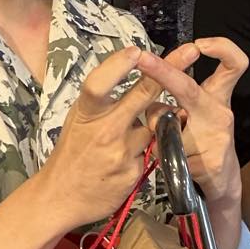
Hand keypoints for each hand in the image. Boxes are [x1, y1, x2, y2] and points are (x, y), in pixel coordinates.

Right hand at [37, 46, 166, 231]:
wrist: (60, 197)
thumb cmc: (71, 153)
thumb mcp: (78, 121)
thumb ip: (102, 102)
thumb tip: (128, 77)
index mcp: (86, 113)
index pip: (99, 83)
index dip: (118, 65)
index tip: (136, 51)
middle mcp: (105, 129)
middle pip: (142, 95)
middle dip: (169, 70)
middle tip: (190, 52)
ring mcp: (122, 152)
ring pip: (155, 126)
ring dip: (154, 125)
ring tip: (128, 137)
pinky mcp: (134, 171)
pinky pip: (152, 151)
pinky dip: (146, 150)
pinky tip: (125, 161)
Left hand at [135, 37, 247, 211]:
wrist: (222, 187)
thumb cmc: (205, 146)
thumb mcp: (193, 119)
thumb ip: (173, 104)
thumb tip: (150, 102)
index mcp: (217, 98)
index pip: (233, 65)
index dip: (222, 48)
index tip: (199, 44)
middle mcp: (220, 113)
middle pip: (189, 88)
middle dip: (162, 71)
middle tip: (141, 58)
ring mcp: (216, 138)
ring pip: (167, 127)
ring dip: (159, 136)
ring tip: (169, 147)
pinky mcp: (209, 162)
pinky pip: (168, 153)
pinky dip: (163, 158)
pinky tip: (176, 165)